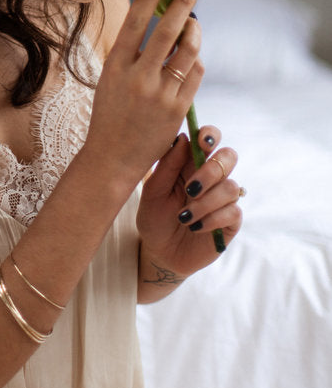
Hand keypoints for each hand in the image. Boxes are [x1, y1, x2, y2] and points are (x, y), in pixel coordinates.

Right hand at [84, 0, 203, 186]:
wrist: (112, 158)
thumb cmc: (110, 114)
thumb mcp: (110, 79)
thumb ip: (130, 53)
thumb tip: (156, 20)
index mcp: (115, 66)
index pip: (135, 21)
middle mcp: (138, 77)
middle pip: (167, 31)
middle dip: (183, 3)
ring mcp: (160, 94)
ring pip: (188, 51)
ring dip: (194, 31)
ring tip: (193, 22)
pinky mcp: (177, 109)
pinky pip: (195, 74)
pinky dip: (195, 59)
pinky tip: (191, 55)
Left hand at [137, 128, 243, 281]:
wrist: (160, 253)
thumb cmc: (154, 217)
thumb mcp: (153, 191)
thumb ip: (167, 165)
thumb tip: (182, 137)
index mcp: (190, 163)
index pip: (209, 137)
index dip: (210, 135)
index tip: (202, 142)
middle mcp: (211, 177)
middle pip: (228, 156)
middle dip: (211, 171)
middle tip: (190, 189)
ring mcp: (223, 198)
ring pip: (230, 187)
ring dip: (205, 202)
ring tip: (184, 217)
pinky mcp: (231, 221)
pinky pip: (233, 211)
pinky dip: (211, 219)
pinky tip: (195, 227)